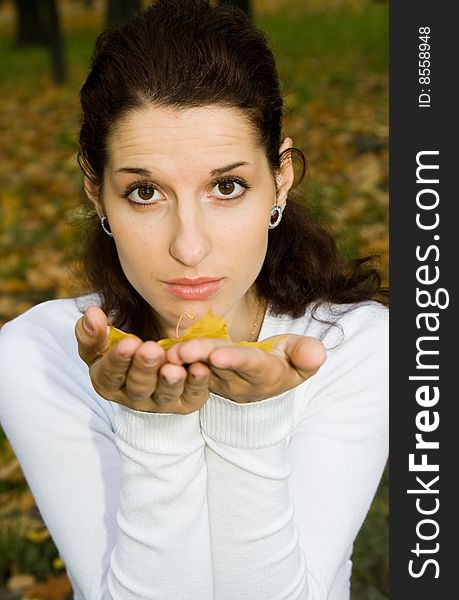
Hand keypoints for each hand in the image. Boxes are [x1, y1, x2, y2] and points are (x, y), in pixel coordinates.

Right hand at [75, 307, 210, 413]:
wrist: (153, 372)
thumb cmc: (123, 355)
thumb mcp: (101, 346)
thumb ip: (92, 331)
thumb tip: (92, 313)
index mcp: (109, 382)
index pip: (110, 374)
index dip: (118, 359)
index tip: (128, 342)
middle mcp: (134, 396)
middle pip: (138, 386)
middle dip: (145, 368)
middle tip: (152, 350)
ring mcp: (161, 401)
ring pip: (165, 393)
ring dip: (171, 381)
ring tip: (175, 367)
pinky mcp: (186, 402)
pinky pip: (193, 395)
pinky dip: (198, 383)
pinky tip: (201, 368)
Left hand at [166, 334, 325, 402]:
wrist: (261, 382)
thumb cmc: (284, 363)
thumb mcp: (300, 360)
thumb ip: (306, 355)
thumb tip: (317, 352)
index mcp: (263, 373)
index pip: (249, 364)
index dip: (235, 360)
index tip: (220, 355)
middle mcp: (236, 378)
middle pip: (217, 364)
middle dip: (201, 356)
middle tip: (182, 352)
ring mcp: (216, 377)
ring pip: (198, 365)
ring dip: (182, 360)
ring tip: (167, 352)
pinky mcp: (200, 373)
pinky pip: (185, 365)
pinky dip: (172, 358)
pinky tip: (157, 350)